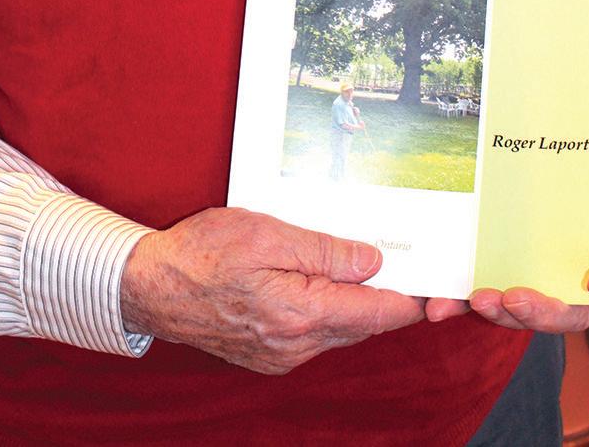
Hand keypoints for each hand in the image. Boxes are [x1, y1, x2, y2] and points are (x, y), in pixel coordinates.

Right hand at [119, 206, 424, 373]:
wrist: (150, 286)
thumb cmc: (202, 252)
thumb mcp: (266, 233)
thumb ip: (325, 251)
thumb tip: (374, 261)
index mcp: (303, 315)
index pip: (380, 312)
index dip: (415, 296)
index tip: (438, 280)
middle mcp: (297, 346)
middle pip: (365, 323)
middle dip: (389, 294)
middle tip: (407, 258)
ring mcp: (282, 355)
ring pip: (341, 328)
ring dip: (355, 300)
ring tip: (361, 260)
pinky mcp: (268, 354)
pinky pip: (315, 333)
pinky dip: (327, 308)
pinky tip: (319, 279)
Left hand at [425, 106, 588, 330]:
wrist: (562, 113)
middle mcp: (586, 255)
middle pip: (578, 306)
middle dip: (546, 311)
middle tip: (513, 299)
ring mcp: (544, 258)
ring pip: (532, 304)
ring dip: (502, 312)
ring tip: (472, 299)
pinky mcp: (506, 253)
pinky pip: (489, 281)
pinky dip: (464, 298)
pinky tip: (440, 301)